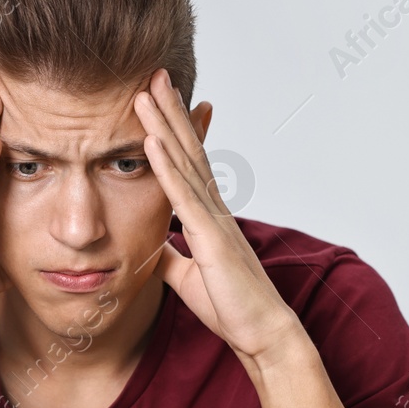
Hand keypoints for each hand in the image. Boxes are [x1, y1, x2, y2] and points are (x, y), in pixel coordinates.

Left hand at [135, 69, 304, 369]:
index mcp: (207, 216)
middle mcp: (212, 208)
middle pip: (188, 149)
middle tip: (154, 74)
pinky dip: (166, 167)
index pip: (186, 163)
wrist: (261, 333)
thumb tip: (152, 244)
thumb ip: (170, 256)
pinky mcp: (211, 238)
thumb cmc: (231, 307)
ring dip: (164, 125)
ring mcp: (214, 219)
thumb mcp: (186, 277)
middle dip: (170, 111)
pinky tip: (152, 140)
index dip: (172, 130)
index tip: (157, 99)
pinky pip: (183, 196)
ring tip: (147, 91)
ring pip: (185, 162)